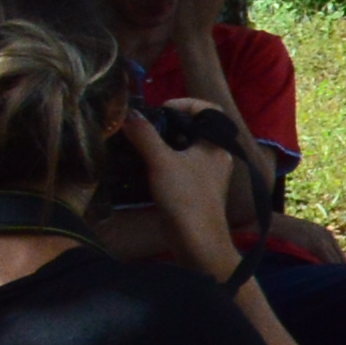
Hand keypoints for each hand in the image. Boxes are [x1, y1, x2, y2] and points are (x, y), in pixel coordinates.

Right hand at [109, 109, 244, 274]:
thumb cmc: (185, 197)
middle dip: (170, 124)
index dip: (187, 103)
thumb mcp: (161, 161)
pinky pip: (180, 166)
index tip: (162, 108)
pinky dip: (164, 161)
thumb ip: (145, 135)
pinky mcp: (195, 189)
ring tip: (139, 143)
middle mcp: (216, 156)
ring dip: (164, 144)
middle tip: (145, 126)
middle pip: (195, 128)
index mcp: (217, 144)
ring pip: (186, 148)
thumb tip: (128, 113)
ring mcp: (207, 174)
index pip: (210, 110)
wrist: (196, 241)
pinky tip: (143, 165)